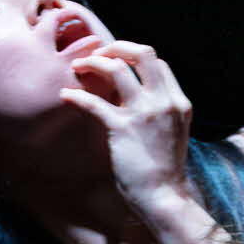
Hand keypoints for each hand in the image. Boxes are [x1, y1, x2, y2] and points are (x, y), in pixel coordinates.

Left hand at [58, 41, 192, 210]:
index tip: (116, 61)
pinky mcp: (123, 129)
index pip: (157, 63)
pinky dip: (76, 95)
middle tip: (97, 52)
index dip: (134, 56)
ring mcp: (144, 114)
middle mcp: (164, 102)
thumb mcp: (173, 134)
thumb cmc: (163, 170)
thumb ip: (161, 112)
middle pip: (143, 53)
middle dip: (116, 46)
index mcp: (178, 102)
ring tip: (77, 66)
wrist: (164, 197)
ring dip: (93, 62)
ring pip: (117, 68)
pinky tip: (65, 95)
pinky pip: (94, 102)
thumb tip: (139, 100)